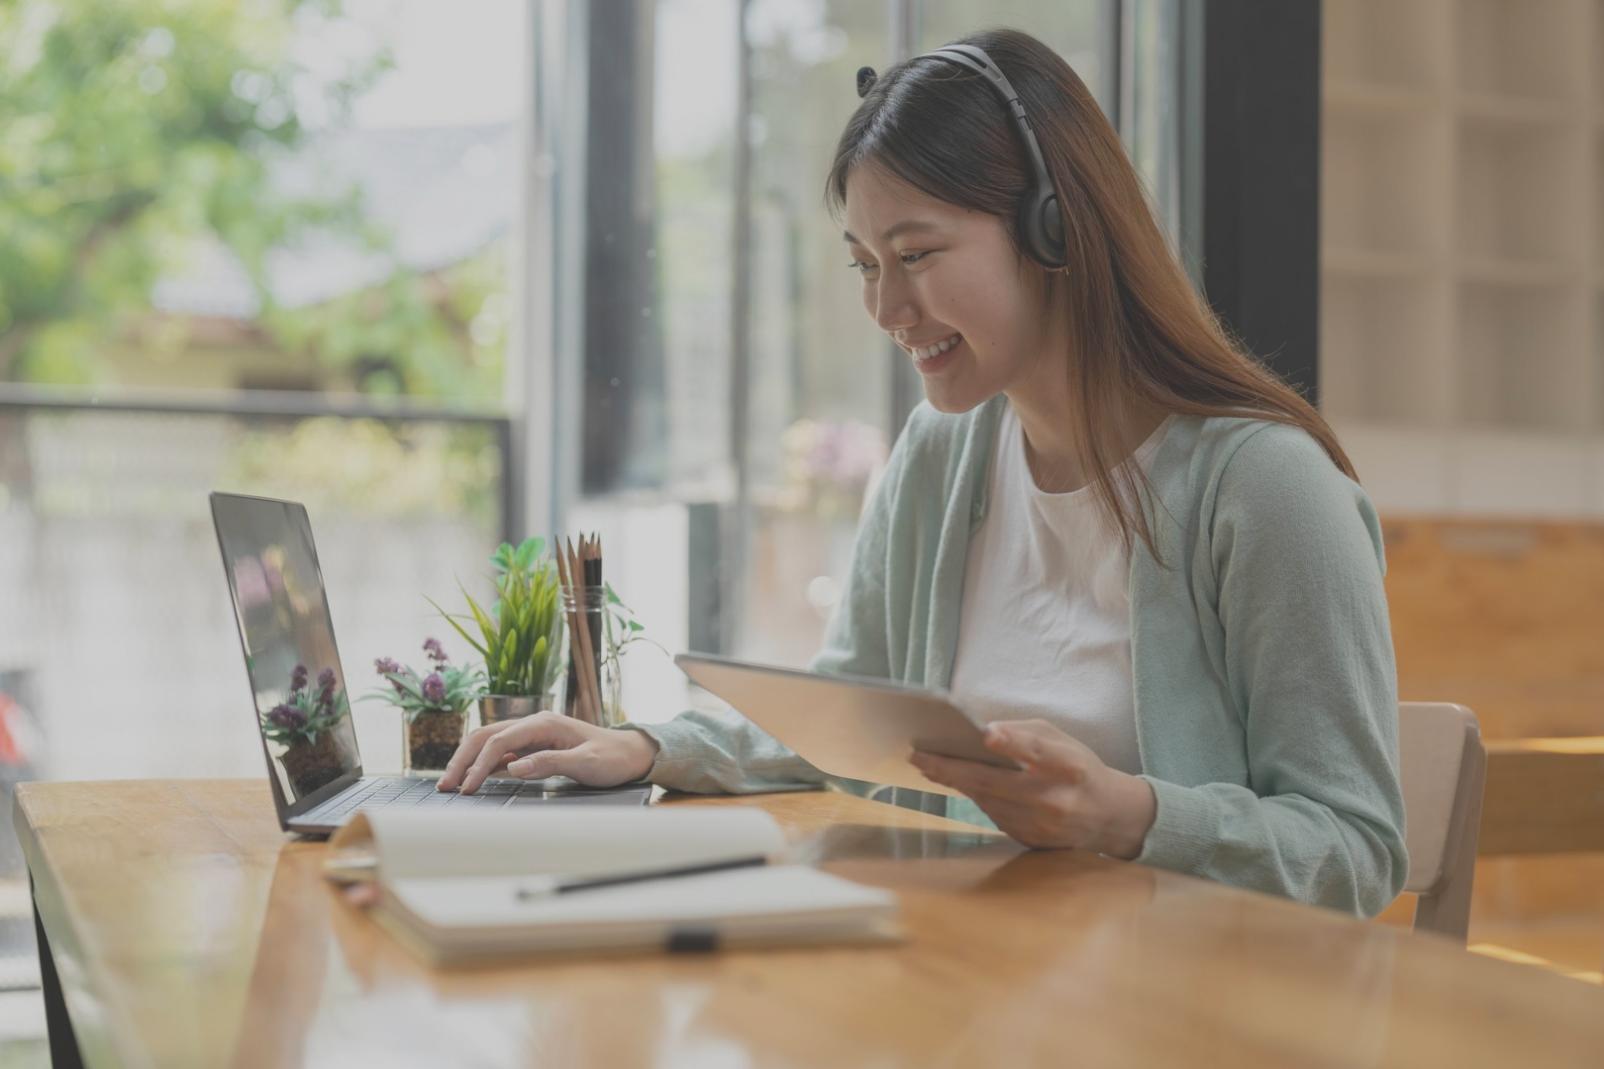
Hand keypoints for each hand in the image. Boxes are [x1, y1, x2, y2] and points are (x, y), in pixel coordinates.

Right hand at [436, 712, 659, 794]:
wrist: (631, 753)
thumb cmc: (612, 758)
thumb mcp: (585, 763)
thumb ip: (549, 763)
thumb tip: (514, 767)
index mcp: (544, 723)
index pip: (500, 741)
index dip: (479, 765)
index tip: (467, 789)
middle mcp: (534, 723)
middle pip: (486, 736)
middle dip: (463, 760)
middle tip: (446, 786)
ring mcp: (532, 733)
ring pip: (489, 742)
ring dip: (468, 761)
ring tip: (451, 784)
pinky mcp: (533, 744)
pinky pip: (500, 751)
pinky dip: (482, 763)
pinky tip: (473, 778)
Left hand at [909, 718, 1155, 857]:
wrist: (1108, 815)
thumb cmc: (1079, 768)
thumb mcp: (1063, 740)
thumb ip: (1026, 734)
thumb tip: (984, 732)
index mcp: (1069, 766)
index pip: (1038, 752)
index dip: (1013, 743)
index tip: (987, 734)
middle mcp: (1055, 799)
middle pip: (995, 782)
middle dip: (952, 768)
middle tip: (919, 756)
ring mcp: (1041, 825)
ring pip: (986, 800)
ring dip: (955, 782)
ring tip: (928, 765)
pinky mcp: (1030, 841)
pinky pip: (992, 814)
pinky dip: (974, 797)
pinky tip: (956, 782)